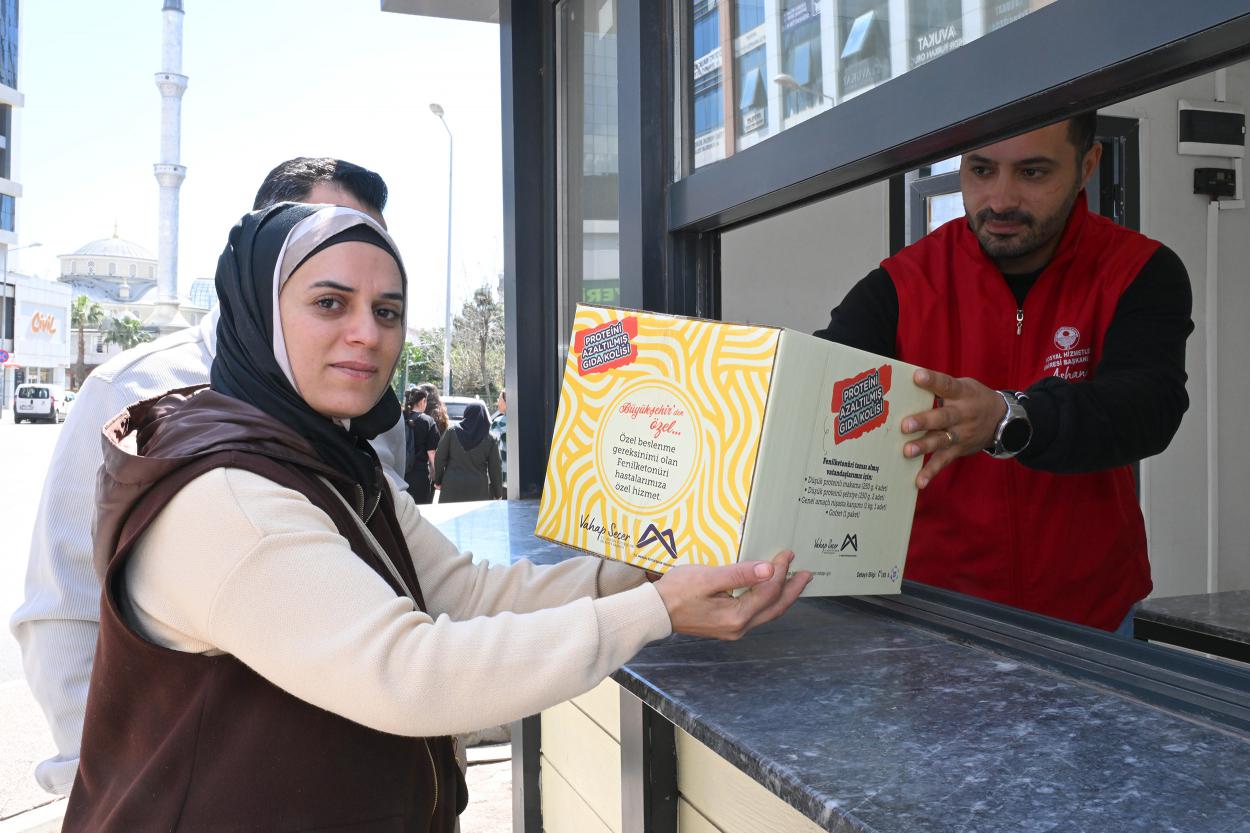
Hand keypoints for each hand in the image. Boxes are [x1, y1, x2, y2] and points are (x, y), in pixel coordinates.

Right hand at [654, 551, 811, 639]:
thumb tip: (768, 570)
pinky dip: (767, 601)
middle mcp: (738, 627)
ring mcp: (733, 629)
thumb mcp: (708, 578)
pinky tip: (769, 591)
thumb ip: (739, 574)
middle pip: (774, 607)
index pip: (768, 591)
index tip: (786, 553)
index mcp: (736, 616)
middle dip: (792, 589)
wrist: (655, 612)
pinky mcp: (727, 626)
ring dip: (782, 596)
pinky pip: (756, 613)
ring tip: (795, 581)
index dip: (780, 571)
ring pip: (767, 612)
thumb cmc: (676, 592)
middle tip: (807, 574)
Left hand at [901, 368, 1006, 488]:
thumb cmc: (973, 398)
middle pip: (943, 417)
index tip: (917, 376)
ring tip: (907, 451)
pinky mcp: (959, 450)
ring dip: (924, 446)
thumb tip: (906, 385)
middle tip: (905, 425)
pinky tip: (919, 482)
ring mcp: (961, 434)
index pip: (947, 385)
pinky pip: (944, 462)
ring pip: (942, 440)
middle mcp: (963, 414)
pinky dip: (931, 472)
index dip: (932, 380)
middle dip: (924, 421)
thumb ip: (940, 387)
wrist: (1003, 420)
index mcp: (962, 394)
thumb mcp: (963, 387)